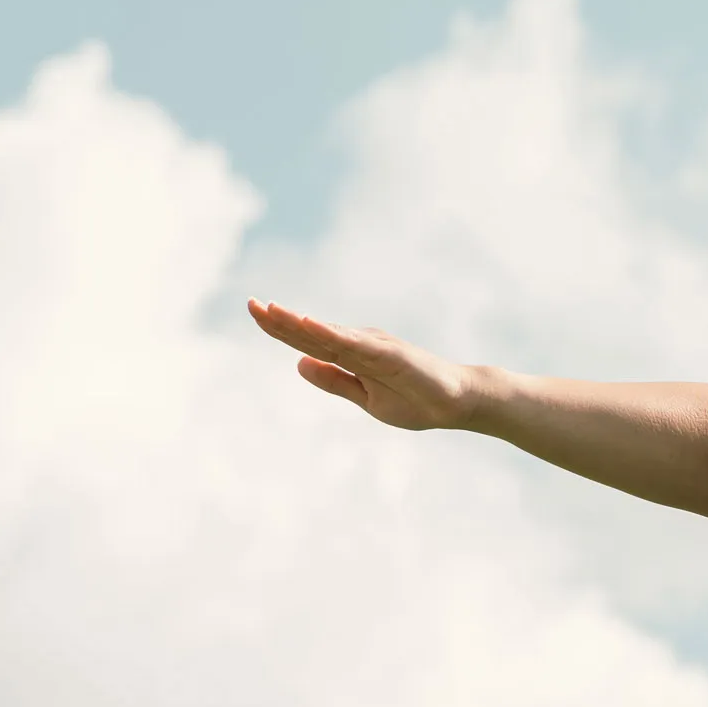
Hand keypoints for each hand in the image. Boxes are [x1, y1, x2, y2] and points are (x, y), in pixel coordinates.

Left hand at [247, 299, 478, 430]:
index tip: (254, 312)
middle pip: (312, 332)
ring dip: (300, 323)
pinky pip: (356, 345)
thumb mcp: (366, 398)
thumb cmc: (416, 400)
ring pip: (329, 334)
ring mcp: (375, 347)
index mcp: (352, 355)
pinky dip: (332, 334)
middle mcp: (360, 344)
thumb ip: (334, 381)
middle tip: (250, 303)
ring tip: (272, 310)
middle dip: (280, 319)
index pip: (309, 341)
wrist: (457, 403)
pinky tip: (310, 325)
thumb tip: (298, 364)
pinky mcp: (390, 355)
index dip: (280, 328)